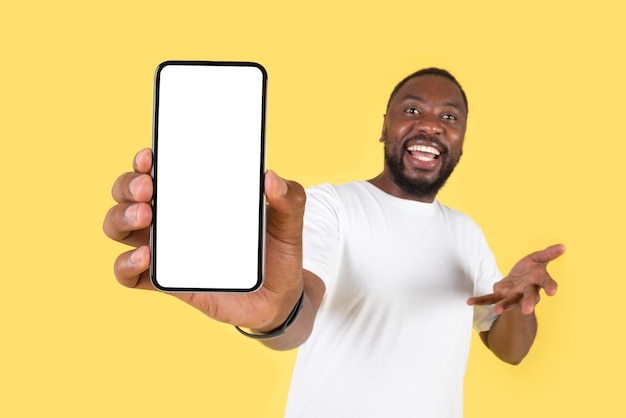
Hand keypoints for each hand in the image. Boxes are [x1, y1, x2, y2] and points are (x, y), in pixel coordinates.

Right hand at [103, 148, 306, 329]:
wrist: (278, 298)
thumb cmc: (276, 251)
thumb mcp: (288, 222)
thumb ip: (289, 198)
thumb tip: (271, 179)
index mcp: (195, 194)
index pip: (159, 170)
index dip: (146, 160)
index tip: (151, 156)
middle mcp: (172, 217)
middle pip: (128, 193)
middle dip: (128, 184)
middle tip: (148, 188)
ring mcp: (165, 248)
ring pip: (119, 227)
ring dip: (121, 216)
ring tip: (145, 216)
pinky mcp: (165, 281)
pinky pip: (129, 274)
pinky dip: (126, 264)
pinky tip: (145, 257)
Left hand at [467, 244, 565, 314]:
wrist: (519, 280)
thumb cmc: (531, 269)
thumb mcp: (538, 258)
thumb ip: (548, 254)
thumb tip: (562, 246)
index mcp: (538, 281)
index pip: (546, 284)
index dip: (550, 287)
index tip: (553, 291)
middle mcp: (527, 291)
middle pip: (529, 297)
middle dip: (529, 303)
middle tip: (527, 310)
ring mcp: (514, 295)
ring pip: (510, 301)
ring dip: (504, 306)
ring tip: (497, 311)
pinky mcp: (500, 295)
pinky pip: (490, 298)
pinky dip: (480, 300)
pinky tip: (469, 302)